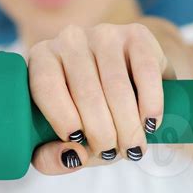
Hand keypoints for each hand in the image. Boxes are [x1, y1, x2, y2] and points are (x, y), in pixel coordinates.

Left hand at [27, 22, 176, 174]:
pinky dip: (150, 103)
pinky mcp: (136, 34)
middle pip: (86, 91)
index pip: (46, 86)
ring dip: (127, 125)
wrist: (127, 86)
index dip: (61, 117)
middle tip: (112, 153)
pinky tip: (150, 123)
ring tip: (133, 147)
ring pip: (116, 86)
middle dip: (102, 132)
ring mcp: (104, 34)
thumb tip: (72, 155)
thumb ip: (51, 158)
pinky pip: (145, 70)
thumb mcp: (62, 141)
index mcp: (42, 60)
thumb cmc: (86, 117)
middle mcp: (69, 39)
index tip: (78, 141)